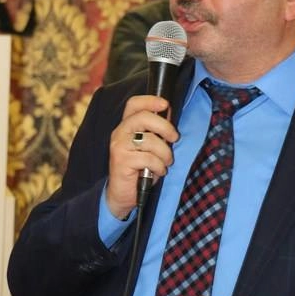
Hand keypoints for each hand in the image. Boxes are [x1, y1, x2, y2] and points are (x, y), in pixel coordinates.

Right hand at [106, 95, 178, 218]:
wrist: (123, 194)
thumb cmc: (140, 168)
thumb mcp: (150, 147)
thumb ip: (157, 131)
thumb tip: (170, 113)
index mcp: (127, 126)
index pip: (134, 104)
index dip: (150, 100)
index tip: (166, 104)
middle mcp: (120, 133)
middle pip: (143, 117)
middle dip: (165, 126)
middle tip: (175, 138)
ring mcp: (119, 146)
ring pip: (150, 140)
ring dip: (165, 153)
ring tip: (166, 162)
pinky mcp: (121, 161)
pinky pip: (148, 158)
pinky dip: (159, 166)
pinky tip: (158, 172)